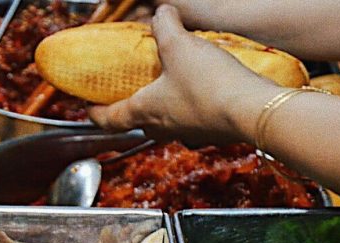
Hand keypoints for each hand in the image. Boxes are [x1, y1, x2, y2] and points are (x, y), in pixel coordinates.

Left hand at [87, 5, 279, 144]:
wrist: (252, 111)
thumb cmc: (209, 84)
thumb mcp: (180, 46)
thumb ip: (165, 27)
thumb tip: (160, 12)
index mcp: (144, 112)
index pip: (107, 120)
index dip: (93, 114)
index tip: (87, 108)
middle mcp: (161, 129)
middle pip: (136, 123)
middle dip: (129, 110)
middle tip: (127, 94)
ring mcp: (186, 134)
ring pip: (165, 124)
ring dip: (161, 109)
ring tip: (164, 88)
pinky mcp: (210, 133)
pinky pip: (191, 122)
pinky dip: (188, 109)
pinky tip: (198, 93)